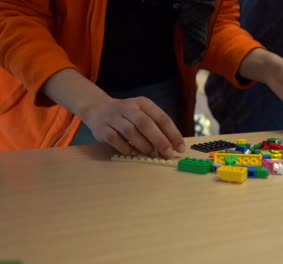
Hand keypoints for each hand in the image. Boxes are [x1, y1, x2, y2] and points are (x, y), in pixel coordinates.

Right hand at [42, 68, 184, 156]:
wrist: (97, 109)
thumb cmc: (128, 116)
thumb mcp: (143, 115)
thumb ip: (157, 129)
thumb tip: (172, 147)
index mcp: (143, 103)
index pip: (162, 118)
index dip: (173, 134)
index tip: (180, 148)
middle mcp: (128, 107)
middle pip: (146, 124)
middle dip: (159, 140)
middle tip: (167, 153)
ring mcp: (113, 117)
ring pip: (130, 131)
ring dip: (143, 145)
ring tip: (152, 154)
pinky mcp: (101, 128)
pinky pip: (115, 140)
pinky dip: (127, 148)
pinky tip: (135, 153)